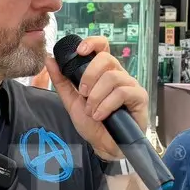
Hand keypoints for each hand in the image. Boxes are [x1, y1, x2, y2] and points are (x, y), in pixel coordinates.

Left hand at [45, 36, 148, 160]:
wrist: (104, 146)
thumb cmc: (92, 123)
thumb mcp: (71, 101)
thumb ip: (61, 80)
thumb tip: (49, 58)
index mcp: (103, 72)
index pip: (102, 46)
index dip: (92, 43)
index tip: (79, 51)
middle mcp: (118, 74)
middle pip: (106, 58)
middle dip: (89, 76)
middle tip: (83, 94)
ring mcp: (130, 84)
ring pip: (112, 77)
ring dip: (96, 96)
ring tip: (92, 111)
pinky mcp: (139, 97)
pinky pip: (122, 92)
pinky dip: (106, 105)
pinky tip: (100, 115)